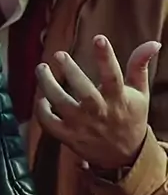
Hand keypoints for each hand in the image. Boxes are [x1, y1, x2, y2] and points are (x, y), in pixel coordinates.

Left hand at [34, 35, 160, 169]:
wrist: (125, 156)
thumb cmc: (131, 118)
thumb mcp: (140, 93)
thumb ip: (139, 66)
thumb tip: (153, 43)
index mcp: (118, 99)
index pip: (113, 76)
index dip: (106, 57)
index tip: (99, 39)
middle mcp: (99, 112)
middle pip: (83, 90)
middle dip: (70, 70)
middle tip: (59, 54)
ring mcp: (82, 125)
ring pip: (61, 104)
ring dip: (48, 85)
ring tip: (42, 68)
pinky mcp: (69, 137)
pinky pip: (49, 124)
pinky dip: (41, 111)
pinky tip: (41, 98)